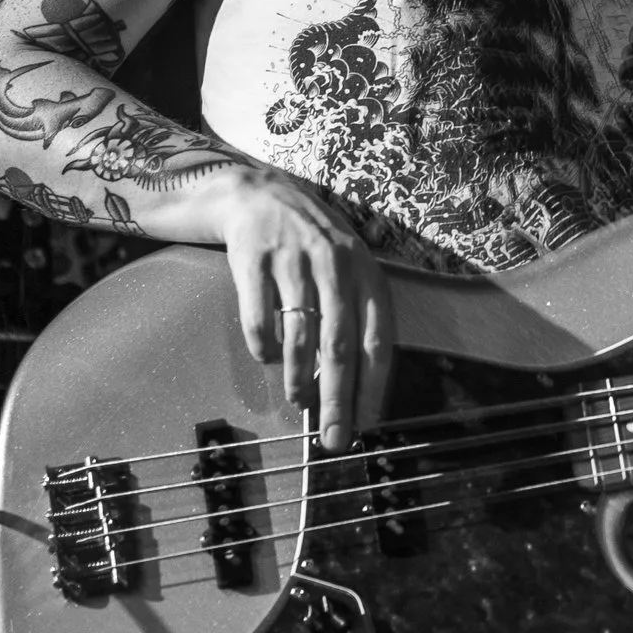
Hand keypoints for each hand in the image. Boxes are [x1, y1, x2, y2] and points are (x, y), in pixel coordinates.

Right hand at [198, 168, 393, 452]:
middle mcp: (336, 267)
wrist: (261, 196)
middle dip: (337, 400)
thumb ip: (355, 320)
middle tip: (333, 437)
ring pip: (301, 336)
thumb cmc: (315, 247)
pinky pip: (259, 318)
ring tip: (298, 401)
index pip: (378, 341)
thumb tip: (355, 388)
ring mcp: (294, 262)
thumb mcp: (349, 272)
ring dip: (298, 378)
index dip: (374, 387)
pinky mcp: (254, 261)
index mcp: (367, 274)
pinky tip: (267, 358)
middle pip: (341, 348)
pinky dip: (264, 347)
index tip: (367, 423)